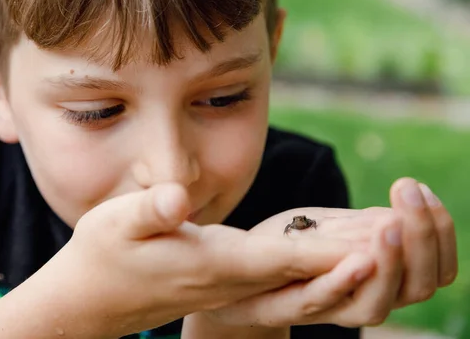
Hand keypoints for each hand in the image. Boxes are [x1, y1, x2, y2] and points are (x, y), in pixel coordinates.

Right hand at [39, 183, 370, 336]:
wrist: (94, 298)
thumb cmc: (103, 255)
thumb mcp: (115, 222)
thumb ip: (148, 210)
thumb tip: (176, 198)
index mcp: (210, 264)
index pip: (280, 258)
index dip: (327, 252)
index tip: (373, 244)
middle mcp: (232, 281)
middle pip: (304, 272)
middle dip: (354, 255)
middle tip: (402, 231)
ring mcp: (233, 286)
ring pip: (301, 276)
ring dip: (344, 260)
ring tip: (386, 236)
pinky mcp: (230, 282)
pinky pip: (286, 276)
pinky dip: (319, 262)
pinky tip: (339, 248)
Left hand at [194, 178, 456, 328]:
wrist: (237, 275)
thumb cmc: (291, 246)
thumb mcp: (333, 228)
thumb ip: (366, 225)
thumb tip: (409, 207)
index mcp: (383, 279)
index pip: (437, 269)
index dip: (440, 233)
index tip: (424, 191)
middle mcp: (365, 299)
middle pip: (418, 287)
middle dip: (421, 240)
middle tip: (409, 195)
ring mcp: (330, 308)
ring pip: (376, 305)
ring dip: (388, 263)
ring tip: (389, 224)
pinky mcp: (292, 307)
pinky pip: (322, 301)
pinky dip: (343, 282)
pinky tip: (357, 259)